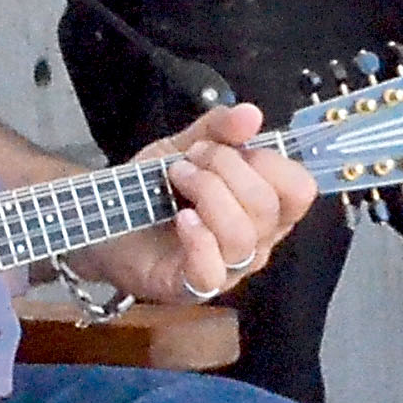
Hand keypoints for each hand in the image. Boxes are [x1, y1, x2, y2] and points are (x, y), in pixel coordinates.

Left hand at [71, 104, 314, 302]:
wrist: (104, 217)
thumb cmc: (152, 190)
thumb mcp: (183, 148)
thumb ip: (218, 129)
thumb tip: (251, 114)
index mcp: (262, 208)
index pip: (299, 189)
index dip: (268, 161)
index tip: (225, 145)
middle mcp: (254, 242)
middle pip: (268, 207)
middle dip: (226, 169)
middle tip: (189, 160)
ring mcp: (226, 269)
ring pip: (243, 237)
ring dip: (208, 195)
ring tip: (176, 179)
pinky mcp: (191, 287)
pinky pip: (213, 272)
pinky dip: (199, 239)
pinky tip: (181, 218)